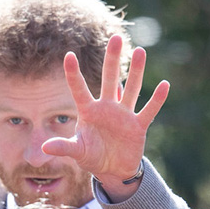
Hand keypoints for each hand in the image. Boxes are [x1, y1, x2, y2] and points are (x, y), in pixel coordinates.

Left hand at [42, 34, 168, 196]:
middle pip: (110, 80)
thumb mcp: (77, 151)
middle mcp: (107, 108)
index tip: (69, 55)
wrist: (112, 170)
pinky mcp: (138, 126)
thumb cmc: (91, 156)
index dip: (73, 74)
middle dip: (112, 60)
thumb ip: (63, 147)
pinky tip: (165, 85)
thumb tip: (44, 147)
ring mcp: (124, 115)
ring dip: (136, 72)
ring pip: (131, 89)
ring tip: (140, 51)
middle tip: (116, 38)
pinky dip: (157, 100)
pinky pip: (148, 110)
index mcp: (88, 111)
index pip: (79, 89)